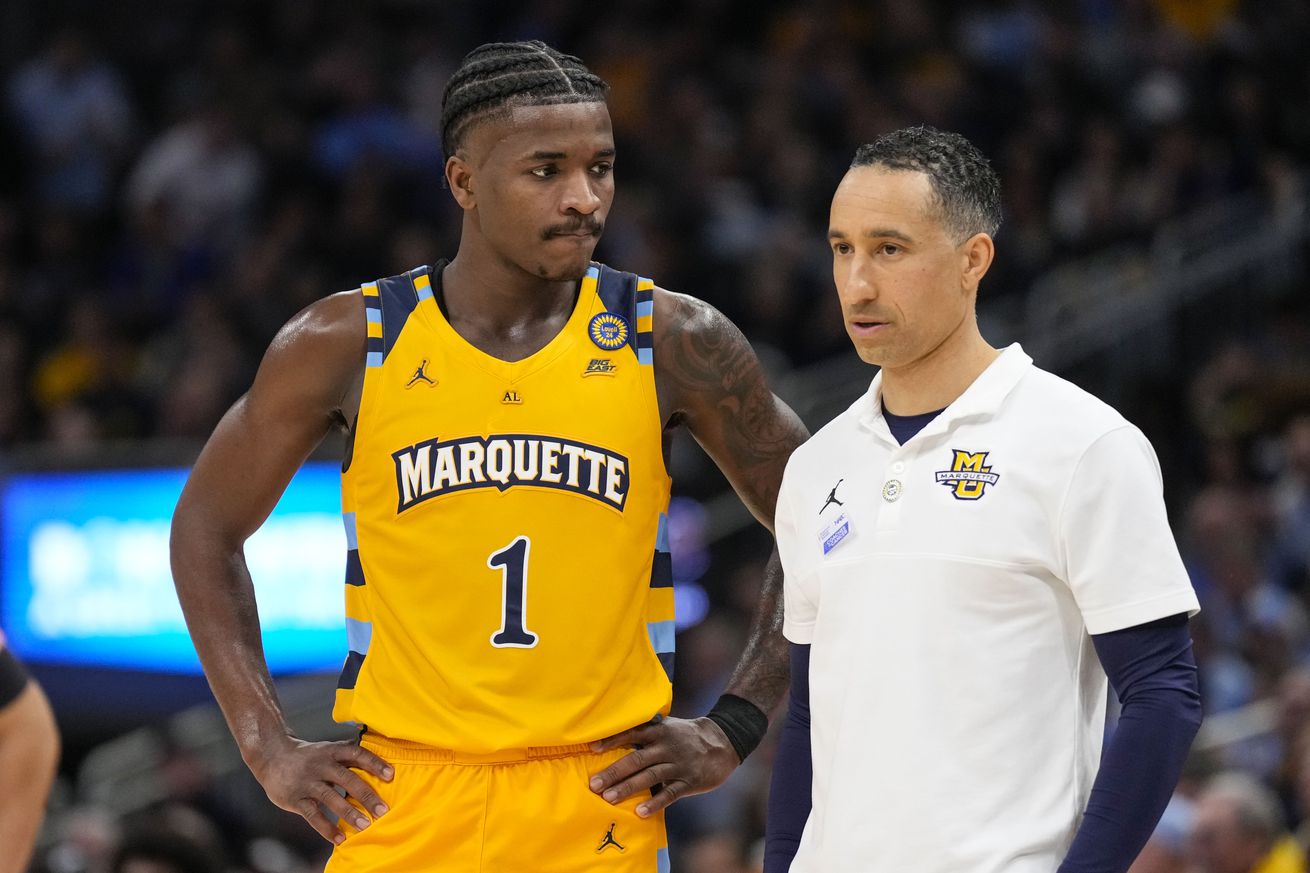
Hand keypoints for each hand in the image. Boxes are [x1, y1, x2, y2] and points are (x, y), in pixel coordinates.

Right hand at [246, 735, 393, 844]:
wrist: (271, 756)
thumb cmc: (308, 756)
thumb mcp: (328, 750)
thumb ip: (349, 757)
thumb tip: (380, 764)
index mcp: (332, 751)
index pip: (356, 753)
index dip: (374, 763)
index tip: (391, 775)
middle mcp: (321, 765)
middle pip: (347, 778)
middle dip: (366, 795)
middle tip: (383, 810)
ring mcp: (307, 782)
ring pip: (330, 797)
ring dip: (349, 813)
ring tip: (365, 826)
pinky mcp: (295, 799)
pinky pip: (312, 815)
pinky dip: (326, 827)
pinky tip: (339, 838)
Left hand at [588, 717, 738, 817]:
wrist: (723, 742)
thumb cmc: (685, 736)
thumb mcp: (667, 726)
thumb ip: (646, 731)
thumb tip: (613, 737)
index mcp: (659, 730)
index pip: (632, 733)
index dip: (612, 740)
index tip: (592, 748)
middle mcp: (667, 747)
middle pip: (637, 759)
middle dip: (614, 772)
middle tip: (594, 784)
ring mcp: (678, 764)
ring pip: (650, 777)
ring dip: (628, 788)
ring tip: (609, 798)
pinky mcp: (689, 781)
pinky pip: (670, 794)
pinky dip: (654, 803)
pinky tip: (640, 812)